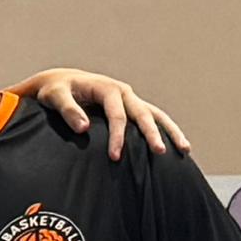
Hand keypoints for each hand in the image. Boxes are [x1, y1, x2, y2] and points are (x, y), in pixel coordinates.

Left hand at [19, 67, 184, 159]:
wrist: (60, 83)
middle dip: (152, 134)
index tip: (115, 157)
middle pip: (143, 114)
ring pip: (156, 115)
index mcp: (108, 88)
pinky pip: (152, 119)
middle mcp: (124, 92)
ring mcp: (130, 99)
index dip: (117, 137)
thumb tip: (84, 128)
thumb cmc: (56, 91)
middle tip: (160, 152)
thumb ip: (68, 111)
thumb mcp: (55, 97)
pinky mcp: (131, 107)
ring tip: (185, 149)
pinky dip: (165, 130)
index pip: (117, 115)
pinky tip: (176, 145)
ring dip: (171, 131)